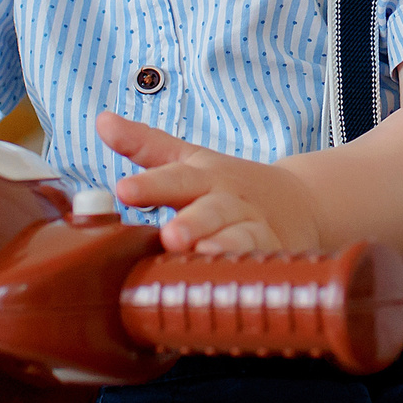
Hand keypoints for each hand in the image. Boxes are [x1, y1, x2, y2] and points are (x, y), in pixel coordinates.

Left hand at [98, 112, 322, 254]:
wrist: (302, 202)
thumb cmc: (230, 184)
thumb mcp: (190, 159)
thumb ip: (145, 144)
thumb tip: (101, 120)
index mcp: (205, 177)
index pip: (176, 178)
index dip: (150, 186)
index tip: (123, 190)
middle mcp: (229, 202)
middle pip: (211, 211)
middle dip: (193, 223)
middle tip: (171, 236)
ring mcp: (254, 229)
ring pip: (241, 238)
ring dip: (224, 247)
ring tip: (203, 255)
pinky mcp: (273, 255)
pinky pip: (261, 263)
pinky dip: (249, 270)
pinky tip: (233, 281)